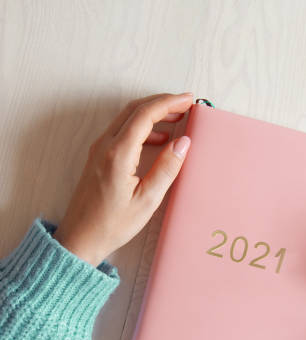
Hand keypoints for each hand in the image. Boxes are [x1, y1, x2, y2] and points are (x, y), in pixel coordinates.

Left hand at [53, 93, 193, 265]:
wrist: (80, 237)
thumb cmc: (112, 224)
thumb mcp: (147, 200)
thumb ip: (167, 168)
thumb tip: (184, 142)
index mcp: (118, 153)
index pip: (145, 115)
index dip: (169, 103)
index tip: (188, 100)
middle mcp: (105, 145)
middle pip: (135, 109)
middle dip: (162, 102)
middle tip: (186, 103)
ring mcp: (99, 149)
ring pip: (127, 117)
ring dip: (152, 112)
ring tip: (177, 117)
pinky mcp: (99, 156)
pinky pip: (122, 129)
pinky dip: (143, 125)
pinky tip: (159, 138)